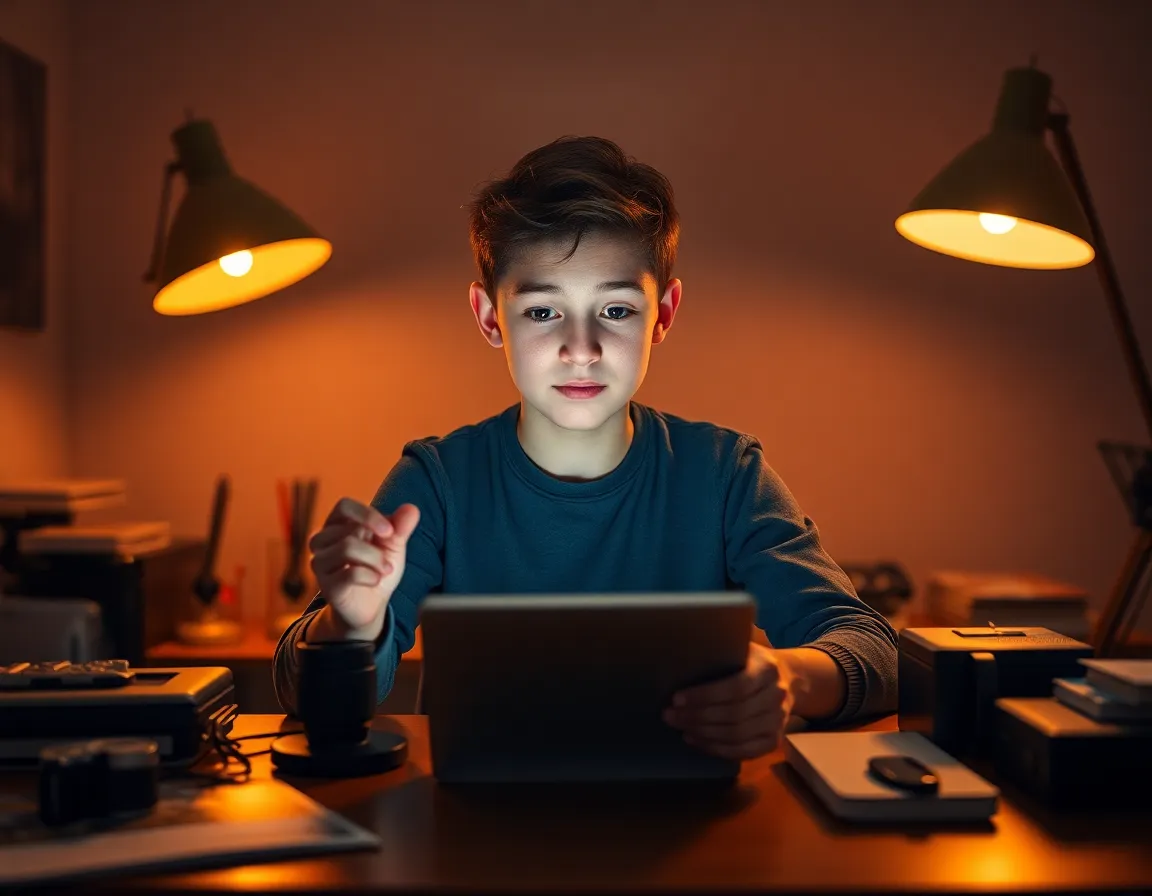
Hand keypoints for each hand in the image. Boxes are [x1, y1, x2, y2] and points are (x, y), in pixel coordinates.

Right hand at [306, 497, 419, 637]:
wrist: (370, 605)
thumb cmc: (377, 568)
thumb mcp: (393, 545)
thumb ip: (400, 527)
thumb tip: (412, 509)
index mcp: (338, 524)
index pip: (344, 506)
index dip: (367, 515)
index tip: (389, 532)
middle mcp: (323, 540)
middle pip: (350, 531)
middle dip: (377, 548)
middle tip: (388, 562)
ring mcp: (321, 563)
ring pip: (346, 548)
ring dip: (375, 561)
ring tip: (384, 571)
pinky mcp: (326, 585)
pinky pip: (349, 573)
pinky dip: (370, 576)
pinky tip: (375, 581)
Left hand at [663, 642, 795, 759]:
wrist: (789, 678)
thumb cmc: (752, 660)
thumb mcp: (743, 645)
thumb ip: (723, 642)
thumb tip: (687, 633)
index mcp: (768, 669)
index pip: (736, 687)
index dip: (705, 695)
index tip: (677, 698)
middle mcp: (777, 696)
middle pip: (735, 714)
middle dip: (697, 717)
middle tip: (670, 715)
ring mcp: (779, 721)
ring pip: (738, 735)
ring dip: (704, 734)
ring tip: (680, 728)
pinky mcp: (774, 740)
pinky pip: (745, 751)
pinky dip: (718, 749)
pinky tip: (697, 740)